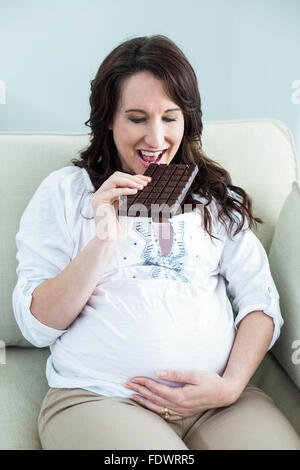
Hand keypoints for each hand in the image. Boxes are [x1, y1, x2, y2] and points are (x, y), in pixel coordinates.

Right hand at [91, 171, 150, 242]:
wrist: (111, 238)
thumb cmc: (120, 226)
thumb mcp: (130, 207)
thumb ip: (133, 196)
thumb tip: (144, 185)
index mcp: (110, 192)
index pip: (122, 179)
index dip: (135, 178)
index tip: (148, 180)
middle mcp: (103, 192)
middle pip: (117, 176)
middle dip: (133, 178)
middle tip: (145, 183)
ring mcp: (99, 195)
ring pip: (114, 179)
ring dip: (129, 181)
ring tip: (141, 187)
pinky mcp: (97, 201)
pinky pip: (112, 191)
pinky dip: (124, 190)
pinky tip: (134, 192)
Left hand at [125, 370, 240, 420]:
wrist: (225, 393)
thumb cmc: (211, 381)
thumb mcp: (194, 374)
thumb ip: (175, 374)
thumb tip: (158, 372)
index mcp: (180, 395)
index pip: (156, 389)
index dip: (144, 383)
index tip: (134, 378)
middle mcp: (179, 405)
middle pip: (154, 398)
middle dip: (139, 390)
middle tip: (126, 384)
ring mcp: (181, 411)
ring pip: (158, 408)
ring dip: (144, 401)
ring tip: (132, 395)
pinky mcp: (185, 412)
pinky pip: (167, 415)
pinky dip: (156, 411)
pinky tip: (151, 408)